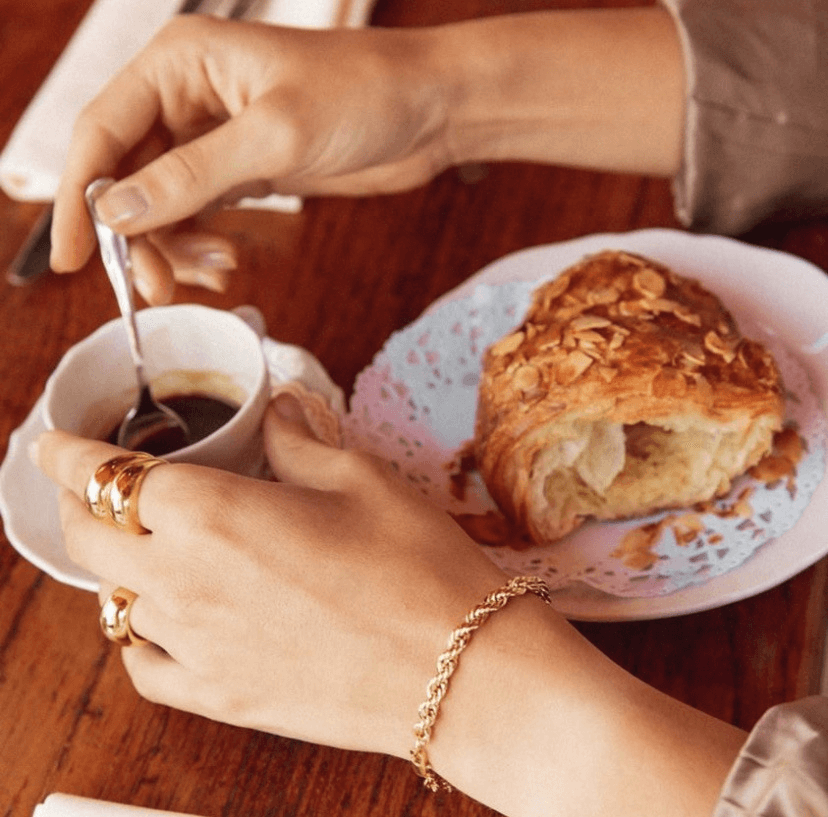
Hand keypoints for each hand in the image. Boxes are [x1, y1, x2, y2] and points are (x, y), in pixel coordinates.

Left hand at [32, 393, 505, 758]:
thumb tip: (280, 413)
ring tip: (153, 549)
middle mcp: (187, 582)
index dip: (66, 454)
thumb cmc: (415, 566)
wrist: (458, 670)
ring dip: (121, 566)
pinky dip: (141, 635)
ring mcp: (197, 647)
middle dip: (81, 504)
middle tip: (99, 488)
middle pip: (91, 538)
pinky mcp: (222, 696)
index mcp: (215, 514)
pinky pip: (147, 665)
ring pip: (115, 599)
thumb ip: (298, 442)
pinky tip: (168, 621)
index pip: (107, 474)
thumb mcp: (360, 479)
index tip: (49, 446)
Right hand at [51, 16, 453, 299]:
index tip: (71, 258)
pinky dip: (204, 242)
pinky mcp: (244, 168)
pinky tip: (226, 262)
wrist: (429, 110)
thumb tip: (116, 210)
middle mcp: (188, 96)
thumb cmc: (363, 95)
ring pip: (162, 201)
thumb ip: (192, 175)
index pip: (102, 131)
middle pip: (127, 174)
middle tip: (154, 288)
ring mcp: (215, 136)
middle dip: (136, 236)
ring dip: (174, 246)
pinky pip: (200, 212)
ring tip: (214, 272)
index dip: (78, 197)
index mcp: (179, 63)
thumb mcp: (274, 137)